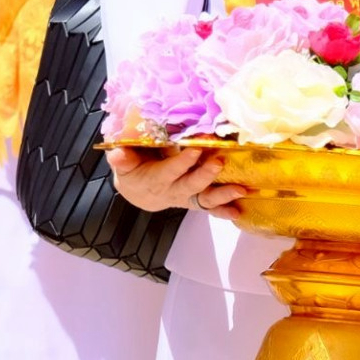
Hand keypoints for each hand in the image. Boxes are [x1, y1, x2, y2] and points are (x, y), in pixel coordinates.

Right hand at [106, 145, 247, 213]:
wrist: (138, 192)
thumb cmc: (132, 171)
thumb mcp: (122, 164)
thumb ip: (121, 159)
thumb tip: (118, 153)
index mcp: (156, 179)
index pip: (170, 170)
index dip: (182, 162)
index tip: (195, 149)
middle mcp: (174, 190)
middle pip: (191, 185)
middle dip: (205, 175)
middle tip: (219, 163)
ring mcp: (186, 196)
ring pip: (205, 198)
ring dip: (223, 195)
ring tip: (240, 190)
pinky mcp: (195, 199)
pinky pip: (210, 207)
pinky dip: (224, 210)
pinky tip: (238, 211)